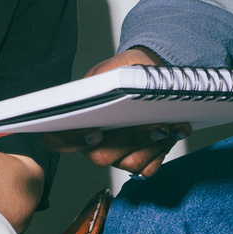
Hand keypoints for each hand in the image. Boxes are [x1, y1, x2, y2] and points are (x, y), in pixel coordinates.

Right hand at [44, 47, 187, 178]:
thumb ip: (107, 77)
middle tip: (156, 125)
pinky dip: (163, 150)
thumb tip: (110, 87)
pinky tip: (175, 131)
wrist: (152, 74)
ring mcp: (116, 154)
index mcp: (79, 119)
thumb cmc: (128, 70)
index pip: (57, 139)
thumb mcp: (115, 65)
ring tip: (171, 124)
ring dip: (154, 144)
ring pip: (129, 163)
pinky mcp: (139, 160)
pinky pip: (147, 168)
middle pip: (101, 156)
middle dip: (132, 140)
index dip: (71, 141)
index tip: (95, 133)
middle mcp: (94, 142)